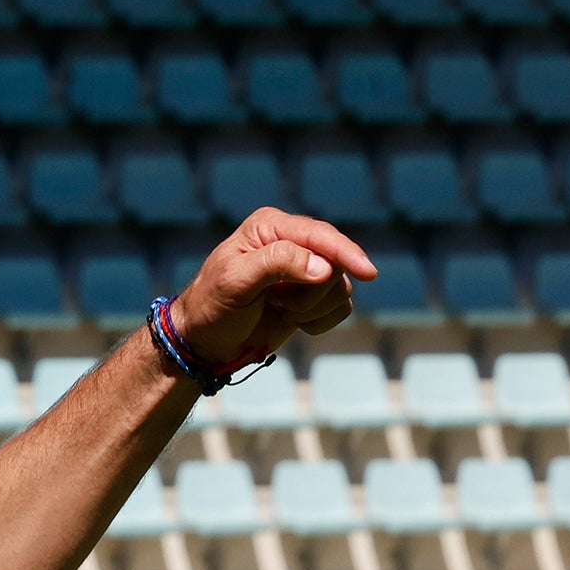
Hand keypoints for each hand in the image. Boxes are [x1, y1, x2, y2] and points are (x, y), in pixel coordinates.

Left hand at [172, 210, 375, 371]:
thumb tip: (325, 266)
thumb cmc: (211, 307)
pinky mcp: (314, 296)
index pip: (319, 235)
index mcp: (271, 227)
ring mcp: (306, 270)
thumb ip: (277, 263)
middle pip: (335, 263)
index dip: (344, 253)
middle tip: (278, 304)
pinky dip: (319, 321)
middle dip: (311, 293)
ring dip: (312, 309)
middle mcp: (293, 242)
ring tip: (279, 311)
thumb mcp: (235, 281)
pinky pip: (340, 308)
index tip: (366, 272)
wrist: (203, 342)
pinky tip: (292, 321)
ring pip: (340, 288)